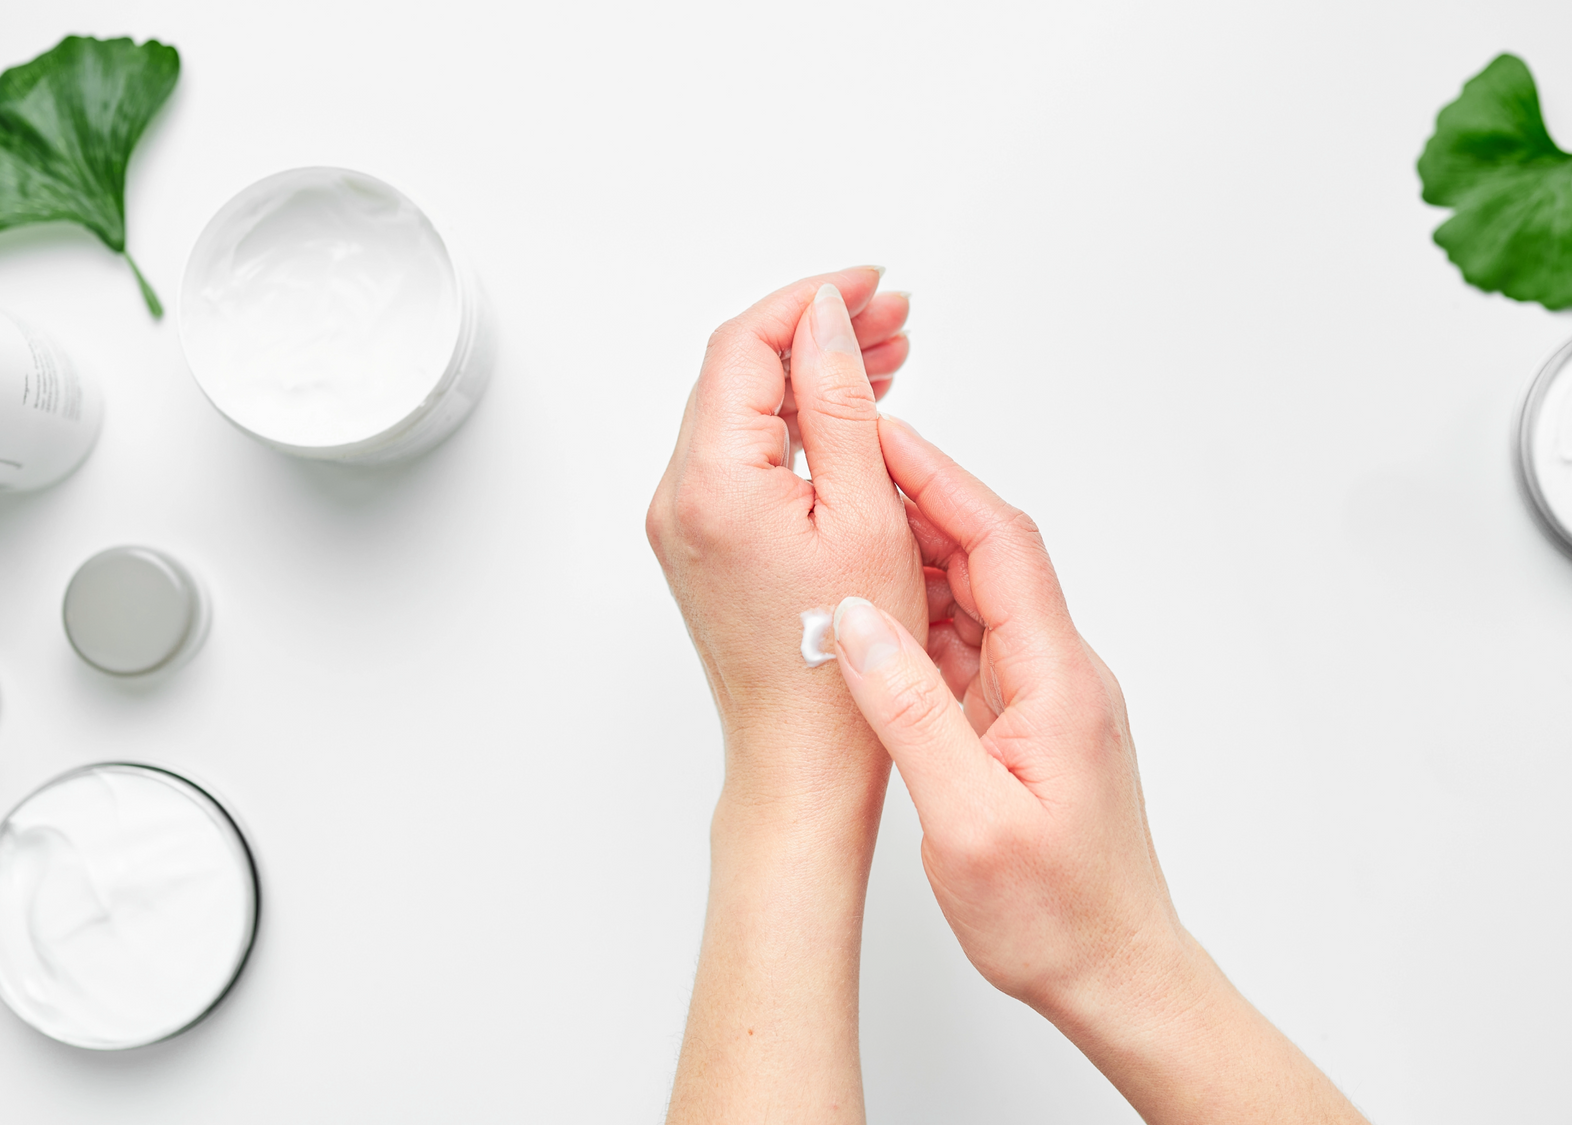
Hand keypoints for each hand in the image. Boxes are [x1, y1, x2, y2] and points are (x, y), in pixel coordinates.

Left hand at [647, 268, 921, 804]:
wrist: (802, 760)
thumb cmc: (841, 667)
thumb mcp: (866, 515)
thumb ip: (842, 404)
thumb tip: (828, 322)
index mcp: (711, 483)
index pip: (746, 346)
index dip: (810, 303)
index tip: (869, 287)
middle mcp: (678, 498)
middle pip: (738, 372)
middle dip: (816, 333)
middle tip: (893, 320)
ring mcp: (684, 523)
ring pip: (741, 412)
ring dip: (809, 377)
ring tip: (887, 359)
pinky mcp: (700, 544)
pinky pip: (742, 457)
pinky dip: (795, 427)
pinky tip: (851, 420)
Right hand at [828, 418, 1366, 1124]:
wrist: (1116, 974)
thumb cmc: (1055, 916)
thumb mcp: (967, 820)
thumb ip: (910, 713)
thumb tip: (854, 620)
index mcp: (1058, 680)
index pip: (1000, 545)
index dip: (939, 481)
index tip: (878, 438)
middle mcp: (1059, 674)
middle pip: (988, 557)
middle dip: (919, 502)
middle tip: (842, 470)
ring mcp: (1045, 699)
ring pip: (976, 600)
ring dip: (914, 562)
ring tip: (839, 531)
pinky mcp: (1026, 726)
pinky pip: (970, 648)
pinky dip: (919, 622)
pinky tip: (870, 621)